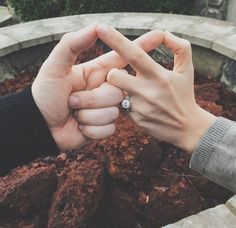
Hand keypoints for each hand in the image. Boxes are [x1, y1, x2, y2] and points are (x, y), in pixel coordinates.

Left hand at [32, 24, 163, 150]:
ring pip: (112, 113)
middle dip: (92, 100)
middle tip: (71, 102)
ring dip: (87, 116)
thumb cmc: (45, 94)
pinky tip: (79, 128)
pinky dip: (90, 130)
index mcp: (98, 73)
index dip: (141, 46)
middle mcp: (105, 90)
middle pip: (117, 93)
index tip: (159, 35)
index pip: (124, 58)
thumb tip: (95, 26)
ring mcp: (106, 109)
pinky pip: (108, 129)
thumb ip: (73, 44)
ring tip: (73, 115)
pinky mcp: (105, 127)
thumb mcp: (55, 66)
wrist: (41, 125)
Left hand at [97, 25, 216, 152]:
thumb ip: (181, 48)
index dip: (117, 40)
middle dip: (113, 73)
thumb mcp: (187, 71)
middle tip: (123, 76)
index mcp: (158, 75)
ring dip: (118, 89)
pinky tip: (138, 106)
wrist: (186, 129)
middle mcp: (146, 91)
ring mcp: (139, 107)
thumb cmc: (185, 96)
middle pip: (114, 76)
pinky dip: (125, 103)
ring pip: (114, 93)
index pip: (134, 54)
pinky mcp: (134, 119)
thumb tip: (165, 34)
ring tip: (132, 92)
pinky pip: (120, 106)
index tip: (102, 28)